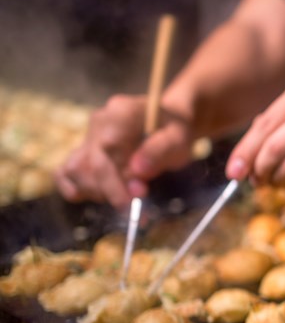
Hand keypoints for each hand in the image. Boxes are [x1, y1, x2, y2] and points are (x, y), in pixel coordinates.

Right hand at [55, 94, 194, 209]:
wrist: (172, 119)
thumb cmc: (177, 129)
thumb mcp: (179, 138)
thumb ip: (159, 152)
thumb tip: (137, 172)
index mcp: (121, 114)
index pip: (103, 155)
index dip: (114, 186)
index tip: (133, 206)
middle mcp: (99, 122)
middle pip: (86, 167)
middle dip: (110, 193)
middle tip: (138, 208)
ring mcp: (89, 135)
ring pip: (74, 171)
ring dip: (96, 193)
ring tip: (124, 199)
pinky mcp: (85, 149)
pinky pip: (66, 171)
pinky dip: (78, 188)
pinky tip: (101, 197)